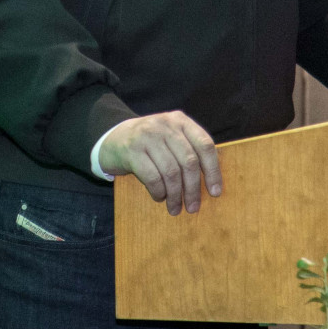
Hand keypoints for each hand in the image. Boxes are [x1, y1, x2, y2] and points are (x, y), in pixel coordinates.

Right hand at [97, 111, 221, 215]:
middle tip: (192, 207)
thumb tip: (212, 183)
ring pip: (171, 172)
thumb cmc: (149, 144)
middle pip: (188, 161)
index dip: (213, 171)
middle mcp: (165, 125)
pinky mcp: (132, 150)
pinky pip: (152, 177)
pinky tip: (159, 197)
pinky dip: (158, 191)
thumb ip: (188, 150)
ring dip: (175, 195)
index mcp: (180, 121)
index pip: (205, 145)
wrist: (112, 138)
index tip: (215, 193)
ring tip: (175, 207)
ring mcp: (147, 136)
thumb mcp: (170, 138)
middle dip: (193, 189)